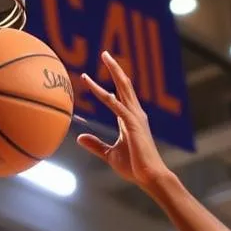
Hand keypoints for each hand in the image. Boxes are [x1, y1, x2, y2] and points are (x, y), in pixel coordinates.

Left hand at [77, 51, 169, 186]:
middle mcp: (135, 114)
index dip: (108, 84)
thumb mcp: (110, 154)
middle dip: (115, 68)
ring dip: (114, 72)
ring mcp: (135, 118)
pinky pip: (118, 107)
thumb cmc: (134, 167)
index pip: (118, 96)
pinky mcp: (133, 126)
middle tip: (105, 53)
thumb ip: (95, 145)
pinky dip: (108, 97)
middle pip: (125, 85)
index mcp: (130, 119)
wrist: (150, 177)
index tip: (94, 76)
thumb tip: (79, 138)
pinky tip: (98, 88)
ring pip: (124, 89)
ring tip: (105, 57)